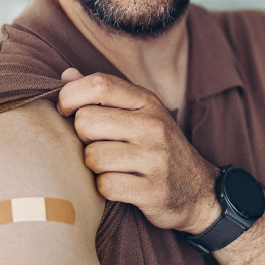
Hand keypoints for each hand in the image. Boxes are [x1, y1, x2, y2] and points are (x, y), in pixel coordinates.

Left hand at [54, 67, 219, 233]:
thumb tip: (67, 75)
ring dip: (94, 167)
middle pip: (86, 121)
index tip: (66, 112)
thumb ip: (104, 95)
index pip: (99, 84)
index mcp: (148, 102)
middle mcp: (154, 125)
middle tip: (97, 144)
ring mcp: (156, 157)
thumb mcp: (140, 113)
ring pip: (92, 157)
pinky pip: (105, 186)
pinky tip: (120, 184)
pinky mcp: (154, 189)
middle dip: (82, 137)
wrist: (198, 189)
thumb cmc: (157, 147)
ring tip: (111, 166)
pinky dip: (105, 189)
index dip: (70, 96)